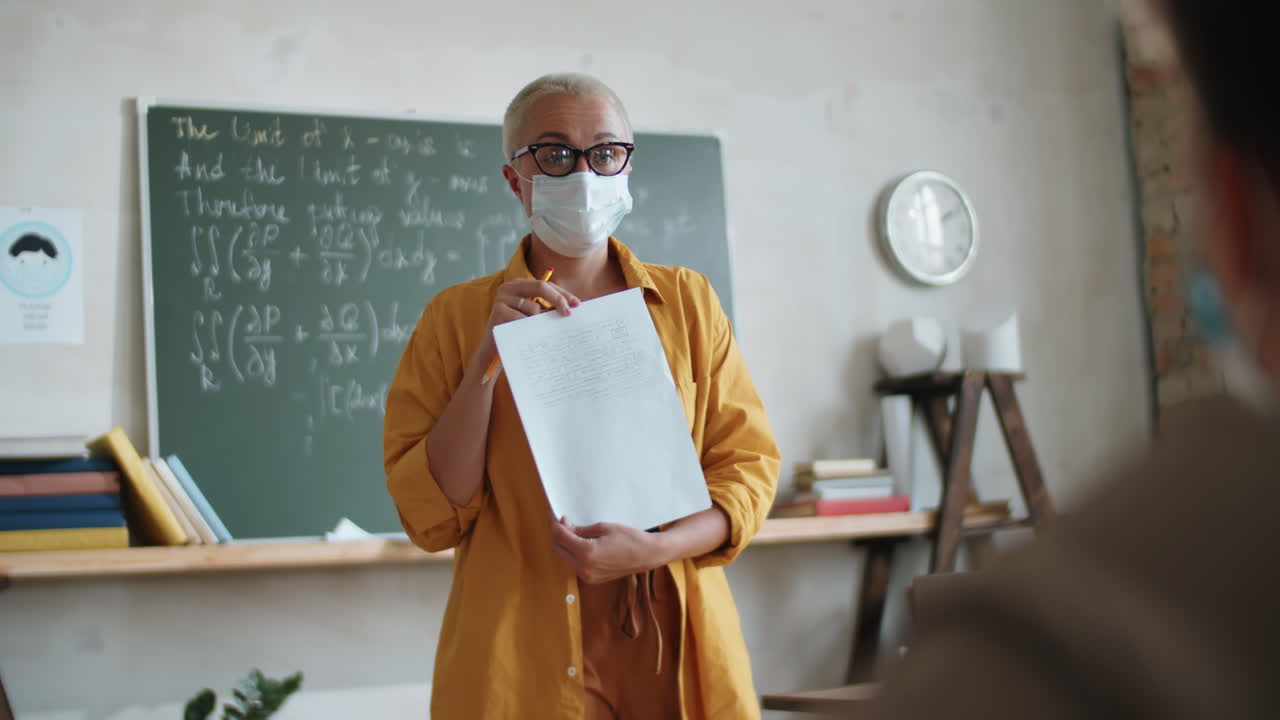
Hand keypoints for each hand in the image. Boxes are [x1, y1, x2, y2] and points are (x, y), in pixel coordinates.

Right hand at [489, 278, 579, 328]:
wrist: (495, 347)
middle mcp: (509, 287)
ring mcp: (502, 298)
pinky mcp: (498, 310)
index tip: (577, 304)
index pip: (546, 284)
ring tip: (531, 330)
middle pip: (541, 286)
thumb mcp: (533, 316)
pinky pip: (523, 319)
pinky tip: (523, 333)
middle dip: (558, 299)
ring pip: (534, 307)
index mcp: (519, 285)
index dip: (562, 294)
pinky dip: (528, 328)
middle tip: (569, 313)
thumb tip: (572, 306)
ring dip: (538, 321)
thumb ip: (547, 308)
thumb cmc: (517, 330)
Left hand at [551, 516, 670, 583]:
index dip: (556, 524)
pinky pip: (574, 565)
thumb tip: (564, 525)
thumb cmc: (629, 538)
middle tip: (567, 523)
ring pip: (565, 557)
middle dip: (559, 535)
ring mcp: (587, 576)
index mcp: (586, 553)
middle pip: (558, 548)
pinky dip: (574, 554)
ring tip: (575, 533)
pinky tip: (582, 544)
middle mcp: (583, 568)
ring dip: (565, 545)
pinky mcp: (591, 580)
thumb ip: (580, 529)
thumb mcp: (603, 528)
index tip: (557, 516)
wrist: (647, 555)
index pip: (560, 537)